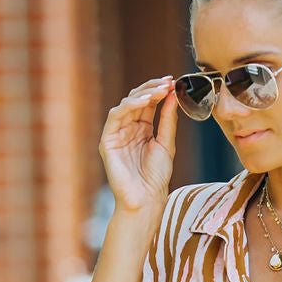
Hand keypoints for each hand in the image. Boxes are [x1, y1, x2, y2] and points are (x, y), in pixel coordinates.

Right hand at [99, 76, 178, 214]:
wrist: (146, 199)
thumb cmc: (156, 177)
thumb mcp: (167, 144)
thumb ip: (168, 120)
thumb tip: (172, 96)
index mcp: (142, 129)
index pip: (148, 103)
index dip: (159, 91)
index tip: (173, 82)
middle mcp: (128, 128)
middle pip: (137, 99)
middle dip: (152, 88)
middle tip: (168, 82)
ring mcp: (117, 133)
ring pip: (126, 104)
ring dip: (143, 94)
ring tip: (160, 90)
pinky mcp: (107, 140)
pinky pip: (115, 116)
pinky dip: (129, 105)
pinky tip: (144, 101)